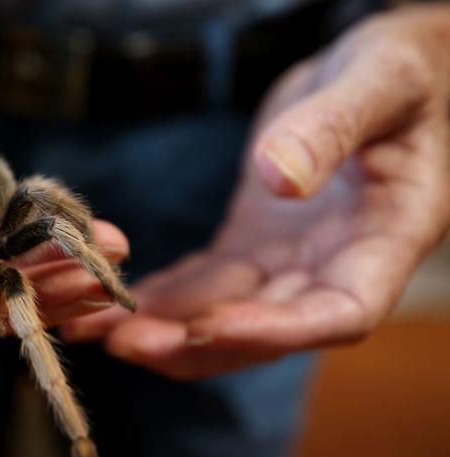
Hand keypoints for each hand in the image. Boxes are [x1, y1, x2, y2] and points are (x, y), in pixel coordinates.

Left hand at [65, 6, 449, 378]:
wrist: (378, 72)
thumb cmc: (399, 73)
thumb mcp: (379, 82)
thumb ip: (332, 127)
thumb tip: (278, 177)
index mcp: (388, 240)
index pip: (338, 313)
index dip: (274, 331)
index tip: (206, 325)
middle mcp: (338, 265)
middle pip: (268, 329)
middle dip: (195, 343)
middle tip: (124, 342)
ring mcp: (291, 259)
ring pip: (226, 312)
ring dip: (164, 328)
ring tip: (98, 328)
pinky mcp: (254, 242)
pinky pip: (205, 282)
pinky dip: (162, 295)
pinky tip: (113, 300)